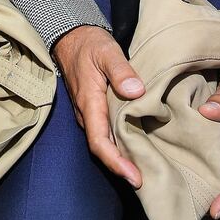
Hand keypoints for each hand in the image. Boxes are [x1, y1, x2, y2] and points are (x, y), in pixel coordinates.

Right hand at [53, 24, 144, 186]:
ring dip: (123, 158)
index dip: (116, 162)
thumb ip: (121, 71)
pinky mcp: (95, 109)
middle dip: (122, 168)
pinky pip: (107, 132)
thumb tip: (135, 92)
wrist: (71, 37)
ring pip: (105, 142)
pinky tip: (137, 147)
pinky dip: (121, 144)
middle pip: (103, 149)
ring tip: (147, 170)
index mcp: (89, 103)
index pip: (99, 142)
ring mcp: (89, 113)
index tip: (134, 177)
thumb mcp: (107, 51)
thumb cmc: (89, 44)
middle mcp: (87, 113)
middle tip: (148, 182)